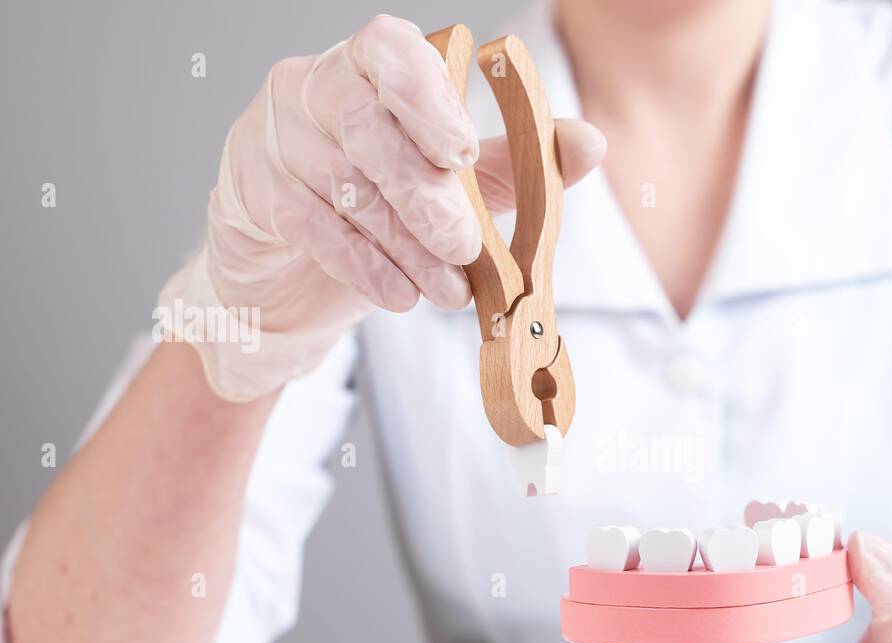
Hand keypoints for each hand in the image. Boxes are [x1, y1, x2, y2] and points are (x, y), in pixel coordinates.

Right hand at [159, 14, 605, 400]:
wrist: (296, 267)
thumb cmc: (381, 204)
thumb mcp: (456, 183)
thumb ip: (516, 162)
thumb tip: (590, 145)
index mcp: (369, 67)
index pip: (388, 52)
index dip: (426, 99)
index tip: (462, 153)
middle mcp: (312, 87)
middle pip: (368, 130)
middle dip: (425, 197)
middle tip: (466, 248)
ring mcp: (274, 137)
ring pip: (344, 188)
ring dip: (405, 246)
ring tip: (449, 290)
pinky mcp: (251, 192)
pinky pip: (312, 227)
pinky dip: (365, 266)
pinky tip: (400, 293)